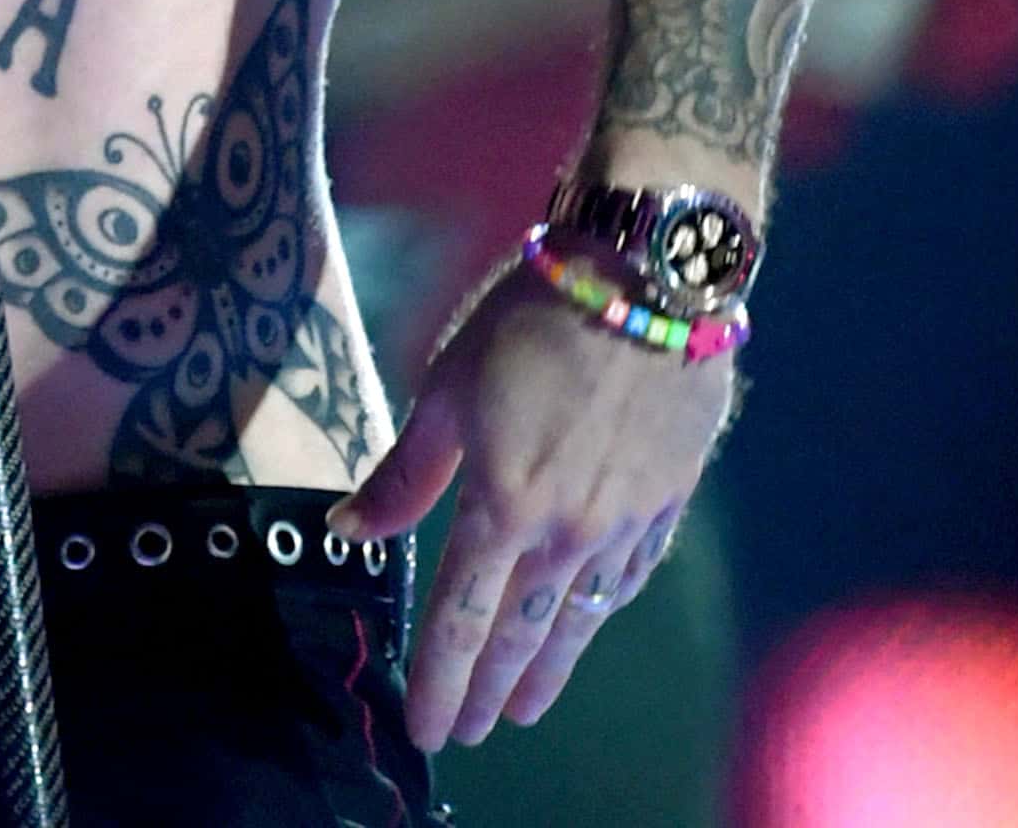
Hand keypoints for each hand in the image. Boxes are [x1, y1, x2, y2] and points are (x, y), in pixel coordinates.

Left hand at [327, 263, 729, 752]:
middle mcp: (566, 534)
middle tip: (469, 731)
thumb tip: (350, 528)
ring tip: (526, 705)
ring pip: (579, 620)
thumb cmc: (529, 322)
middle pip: (522, 635)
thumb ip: (406, 471)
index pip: (461, 618)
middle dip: (489, 689)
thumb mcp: (447, 386)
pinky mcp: (667, 504)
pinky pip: (628, 579)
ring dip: (550, 668)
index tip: (426, 730)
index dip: (439, 678)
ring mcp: (624, 526)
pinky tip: (590, 623)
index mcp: (503, 507)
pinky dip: (602, 611)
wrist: (645, 285)